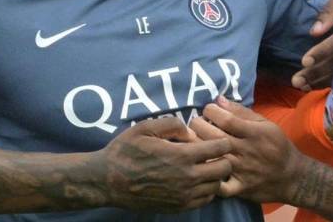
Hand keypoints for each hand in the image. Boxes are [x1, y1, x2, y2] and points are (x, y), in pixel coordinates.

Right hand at [101, 117, 231, 210]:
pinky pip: (205, 201)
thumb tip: (191, 131)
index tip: (217, 139)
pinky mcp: (178, 207)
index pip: (221, 148)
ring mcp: (183, 195)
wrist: (107, 181)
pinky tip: (195, 181)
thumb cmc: (125, 151)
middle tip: (215, 154)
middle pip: (225, 169)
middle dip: (224, 159)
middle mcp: (187, 177)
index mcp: (182, 155)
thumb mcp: (146, 128)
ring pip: (217, 187)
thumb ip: (173, 124)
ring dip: (216, 176)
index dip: (223, 141)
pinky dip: (206, 191)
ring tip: (205, 168)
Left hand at [191, 97, 301, 203]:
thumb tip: (219, 99)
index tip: (207, 109)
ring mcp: (241, 171)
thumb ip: (242, 112)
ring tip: (194, 141)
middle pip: (214, 137)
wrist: (292, 176)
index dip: (211, 111)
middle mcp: (246, 151)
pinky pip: (219, 187)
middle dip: (198, 125)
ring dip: (198, 147)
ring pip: (213, 158)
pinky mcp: (240, 188)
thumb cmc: (277, 146)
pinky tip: (203, 169)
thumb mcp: (266, 124)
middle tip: (195, 122)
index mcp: (254, 133)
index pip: (226, 119)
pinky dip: (209, 179)